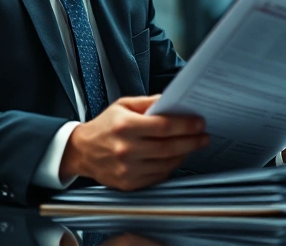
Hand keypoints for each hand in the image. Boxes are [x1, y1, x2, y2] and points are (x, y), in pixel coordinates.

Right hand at [59, 95, 208, 190]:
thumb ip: (148, 102)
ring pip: (166, 164)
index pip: (163, 126)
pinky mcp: (129, 183)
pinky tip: (175, 157)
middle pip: (169, 147)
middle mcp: (126, 149)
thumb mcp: (123, 105)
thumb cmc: (105, 126)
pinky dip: (170, 167)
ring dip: (183, 154)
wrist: (82, 151)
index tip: (199, 123)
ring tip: (191, 145)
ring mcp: (127, 169)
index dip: (185, 125)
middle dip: (191, 141)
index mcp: (125, 126)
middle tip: (203, 136)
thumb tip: (172, 101)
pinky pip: (158, 176)